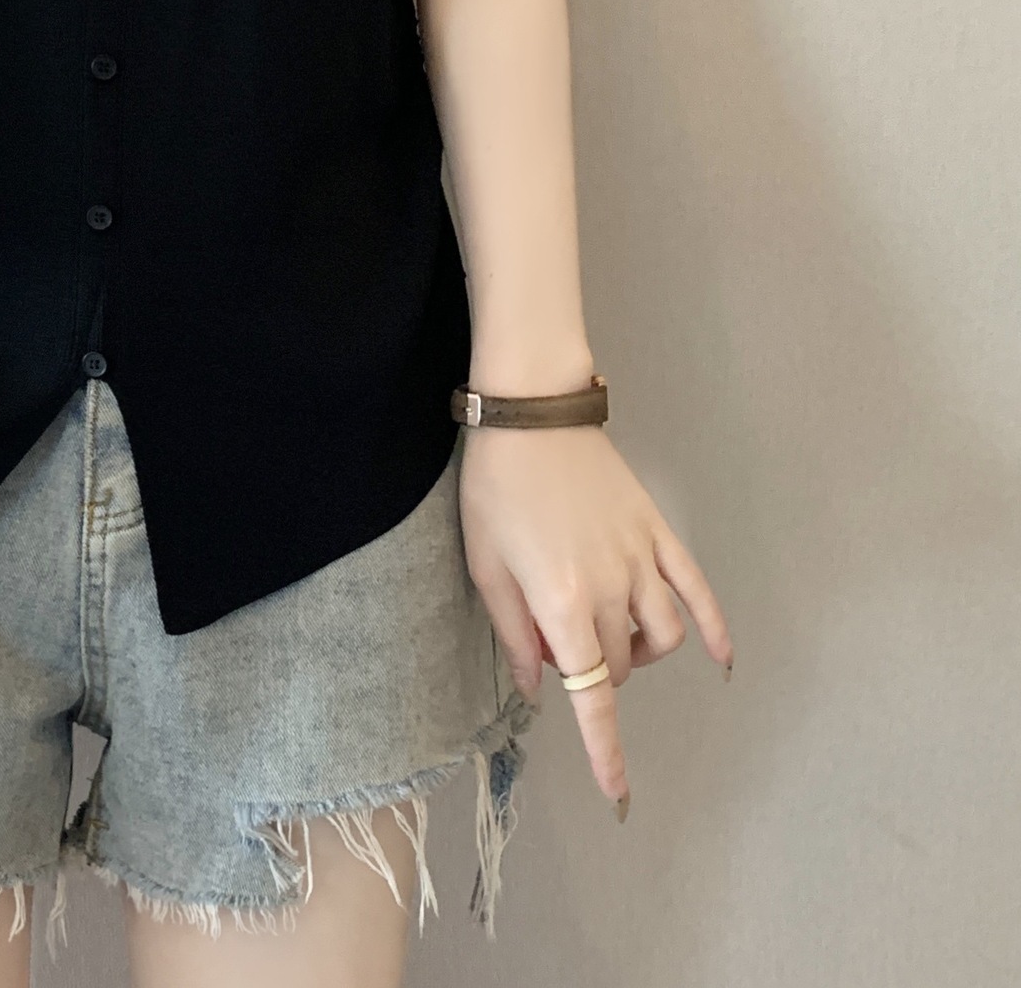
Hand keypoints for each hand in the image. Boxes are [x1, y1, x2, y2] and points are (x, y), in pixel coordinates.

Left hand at [459, 422, 732, 817]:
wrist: (532, 413)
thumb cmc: (495, 486)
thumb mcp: (485, 563)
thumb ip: (513, 631)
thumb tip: (538, 687)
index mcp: (563, 602)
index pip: (592, 694)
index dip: (605, 748)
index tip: (618, 793)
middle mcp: (613, 589)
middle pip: (618, 664)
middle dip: (590, 669)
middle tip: (550, 634)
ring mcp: (644, 560)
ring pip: (662, 638)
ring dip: (637, 652)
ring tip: (603, 630)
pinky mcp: (659, 533)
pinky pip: (698, 591)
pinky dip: (715, 628)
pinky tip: (722, 656)